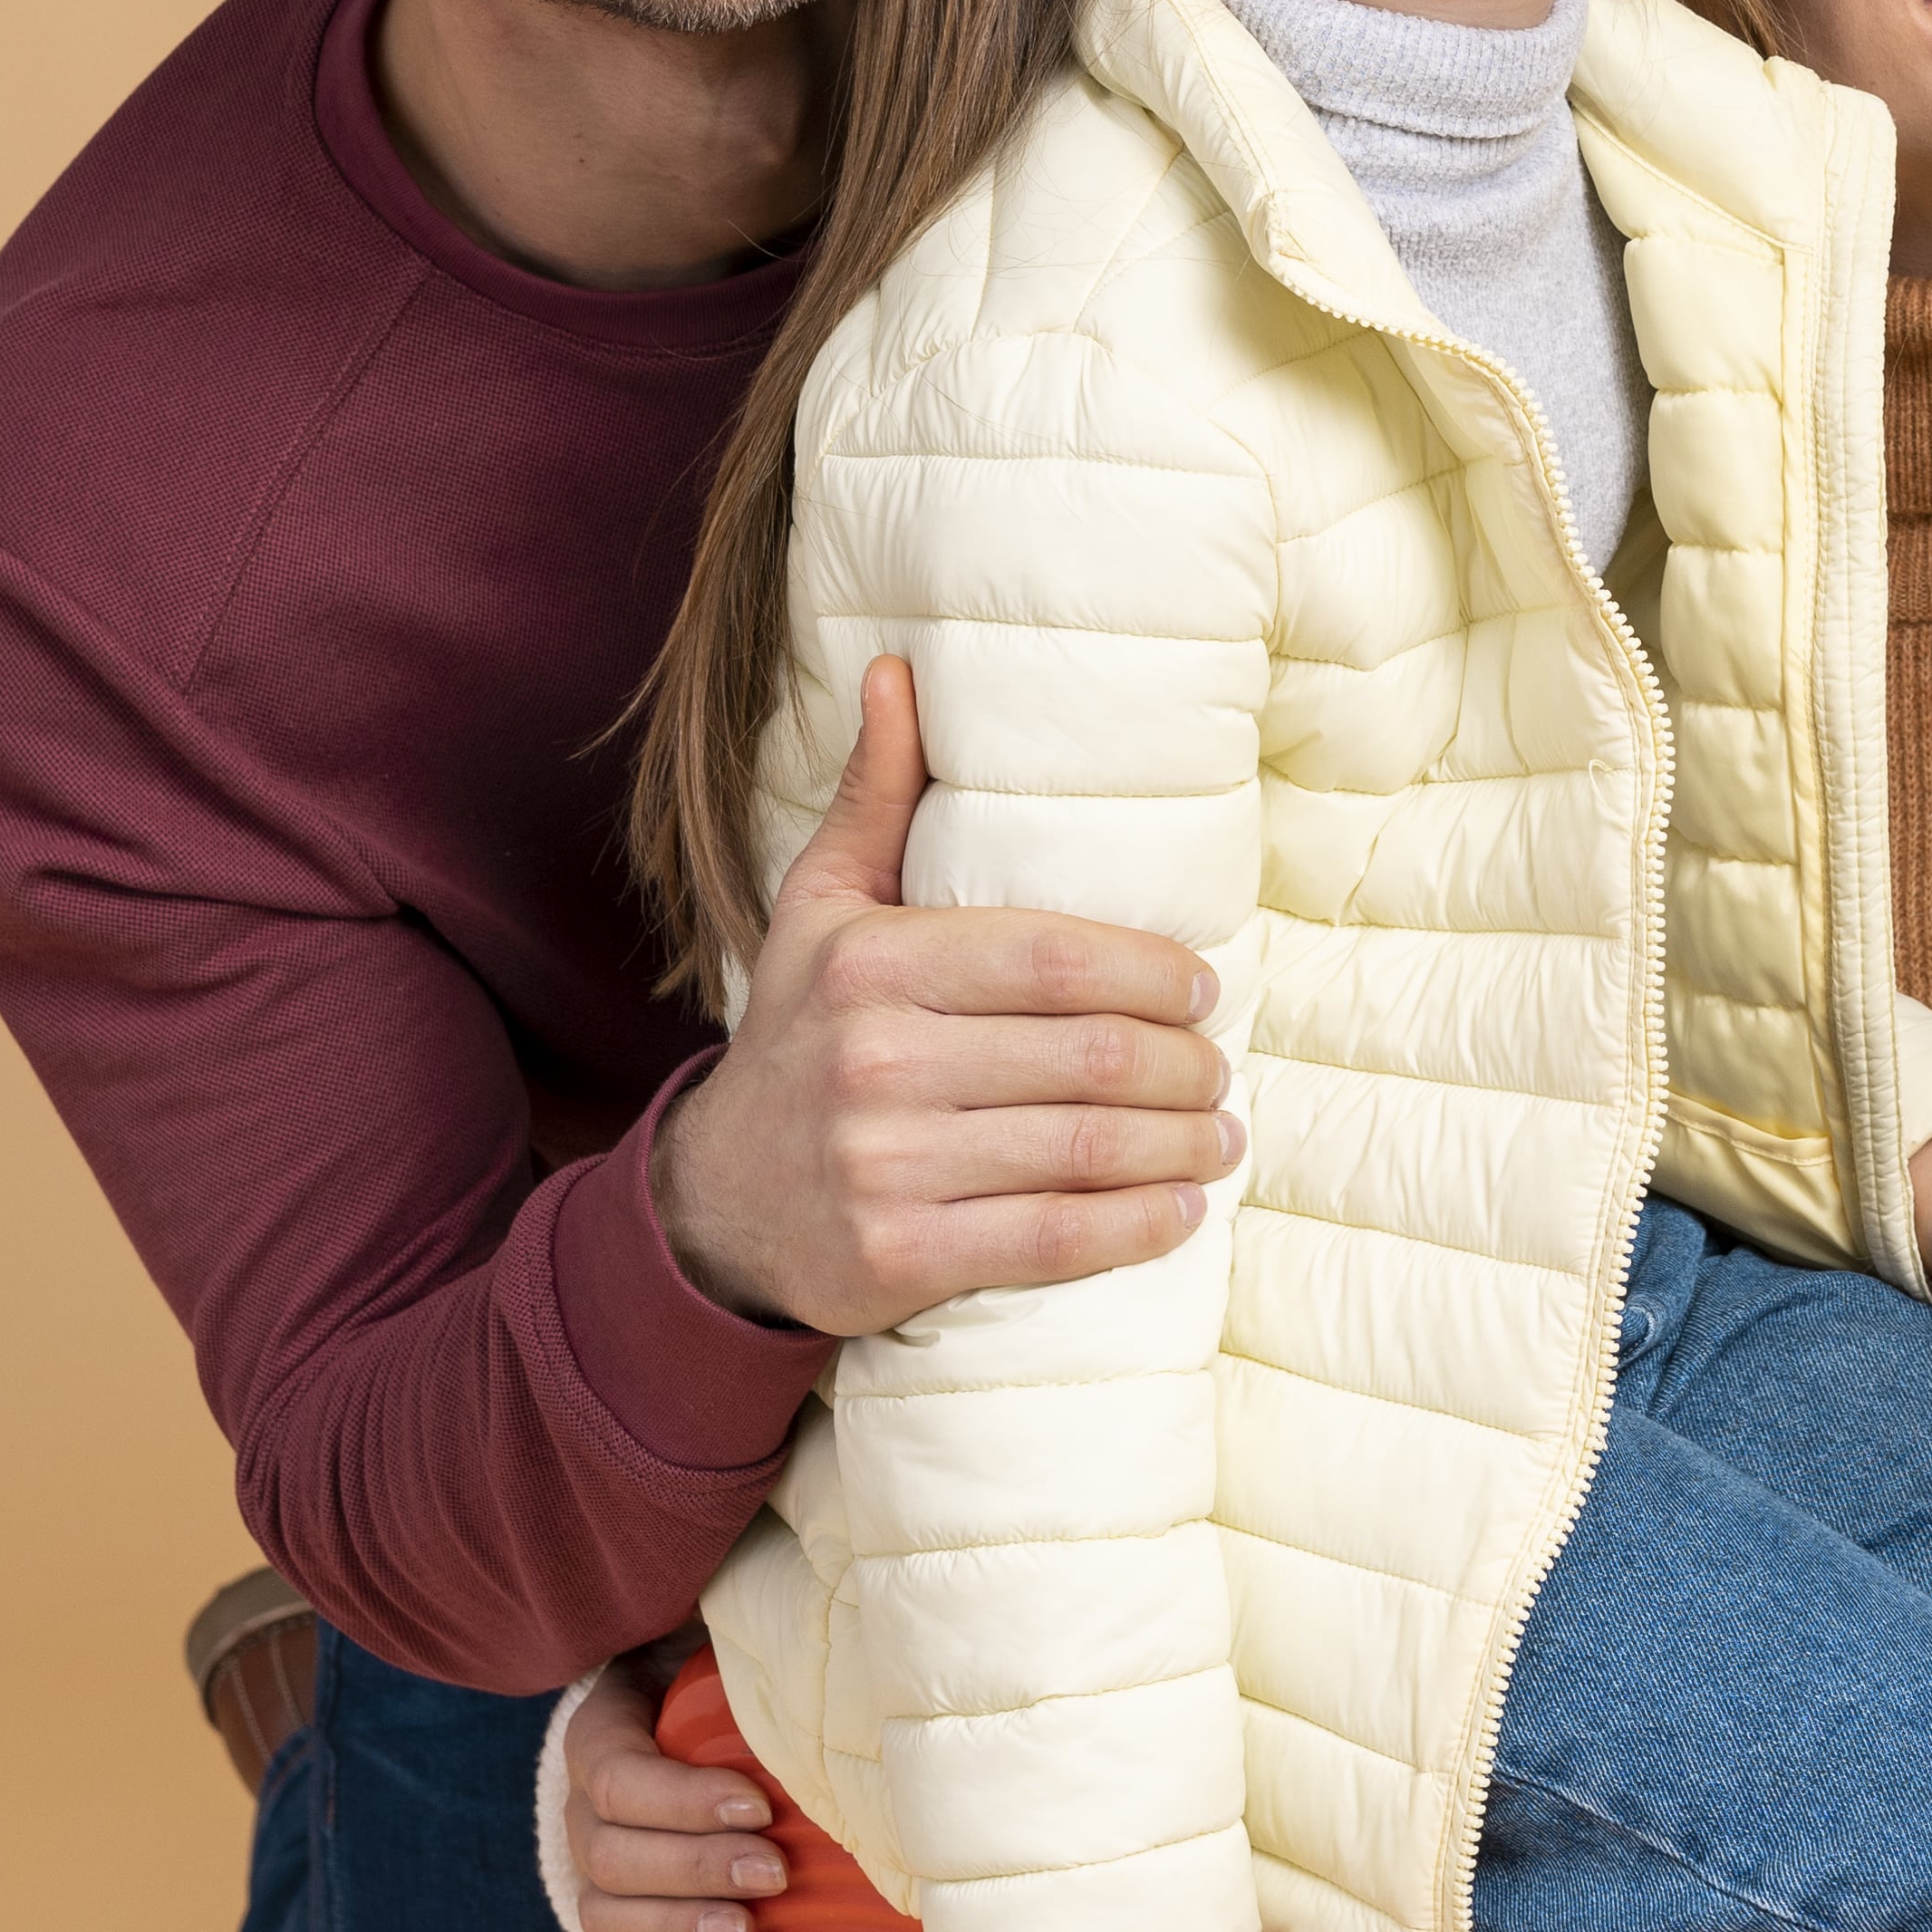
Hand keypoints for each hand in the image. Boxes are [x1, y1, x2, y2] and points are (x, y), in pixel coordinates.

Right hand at [561, 1657, 784, 1931]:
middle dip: (695, 1868)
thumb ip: (744, 1632)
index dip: (681, 1798)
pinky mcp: (620, 1930)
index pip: (614, 1773)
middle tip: (774, 1873)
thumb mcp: (724, 1640)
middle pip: (611, 1854)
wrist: (711, 1723)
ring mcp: (596, 1875)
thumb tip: (801, 1627)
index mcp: (603, 1733)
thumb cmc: (725, 1676)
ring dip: (676, 1928)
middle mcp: (587, 1809)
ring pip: (604, 1915)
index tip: (758, 1806)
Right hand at [654, 655, 1244, 1334]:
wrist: (711, 1204)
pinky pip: (1053, 1241)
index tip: (1203, 989)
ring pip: (1086, 1149)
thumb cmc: (796, 1036)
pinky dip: (1136, 1227)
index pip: (1055, 958)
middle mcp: (876, 1062)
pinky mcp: (900, 1257)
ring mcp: (885, 1165)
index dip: (1153, 974)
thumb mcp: (819, 910)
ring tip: (1220, 1135)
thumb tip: (898, 674)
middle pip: (1090, 1056)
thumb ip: (875, 798)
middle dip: (1184, 1066)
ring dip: (1181, 1145)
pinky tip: (1178, 1208)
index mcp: (872, 966)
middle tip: (1218, 1070)